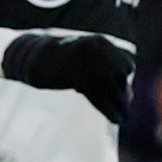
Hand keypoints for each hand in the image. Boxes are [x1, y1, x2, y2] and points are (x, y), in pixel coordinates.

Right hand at [0, 30, 134, 123]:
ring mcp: (86, 63)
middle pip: (121, 78)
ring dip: (119, 105)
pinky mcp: (76, 77)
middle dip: (123, 95)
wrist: (32, 55)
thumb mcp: (86, 57)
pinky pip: (98, 96)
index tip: (122, 88)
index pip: (127, 63)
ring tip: (123, 119)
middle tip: (125, 109)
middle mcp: (97, 50)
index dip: (125, 76)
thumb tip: (129, 95)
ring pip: (112, 88)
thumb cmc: (62, 58)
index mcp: (101, 42)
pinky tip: (116, 119)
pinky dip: (108, 110)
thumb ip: (105, 70)